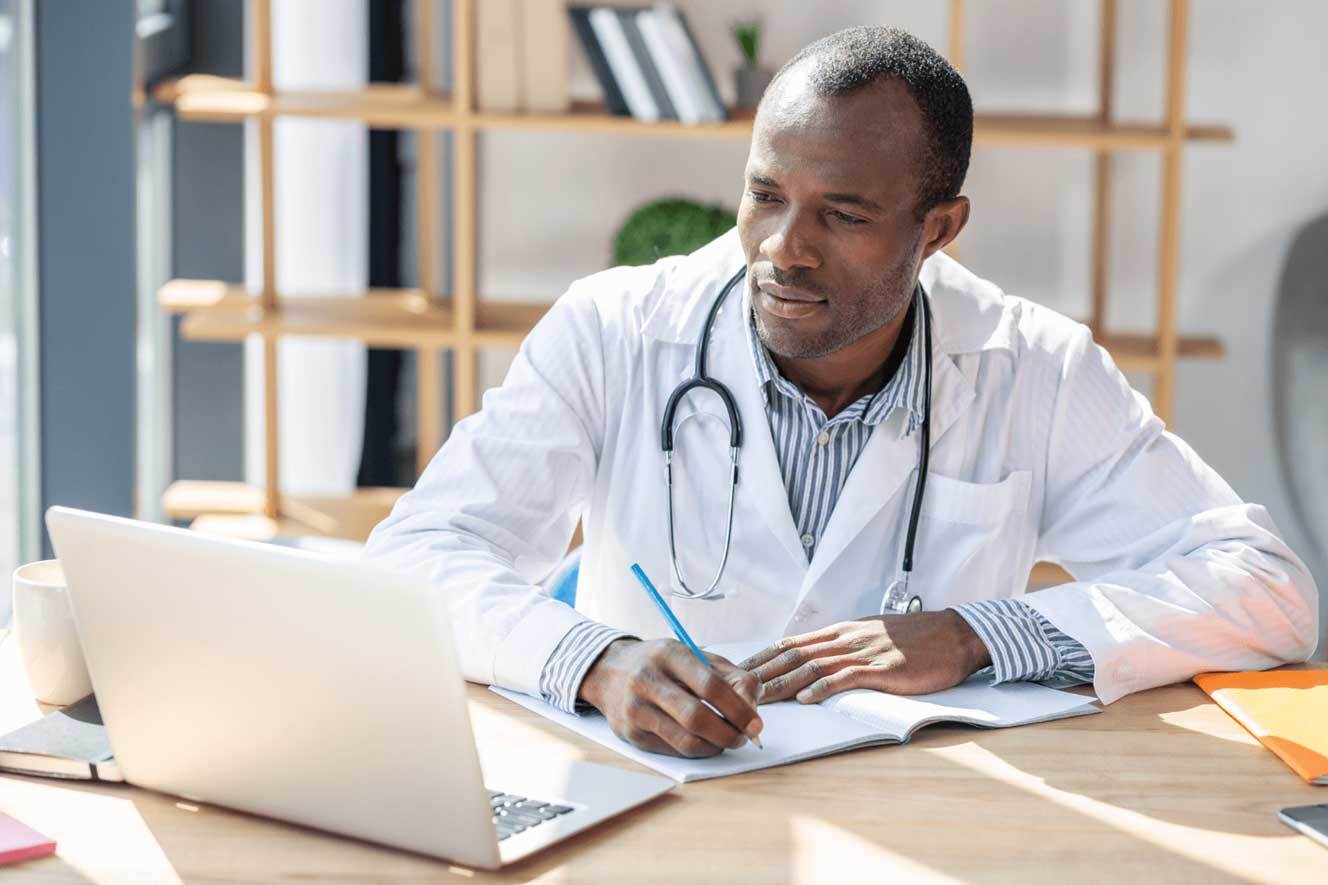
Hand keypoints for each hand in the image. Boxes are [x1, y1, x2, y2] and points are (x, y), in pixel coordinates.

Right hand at [578, 638, 762, 757]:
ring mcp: (635, 709)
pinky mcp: (630, 734)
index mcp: (669, 654)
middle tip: (744, 737)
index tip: (756, 723)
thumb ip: (730, 676)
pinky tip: (704, 742)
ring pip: (686, 741)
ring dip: (715, 746)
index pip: (710, 685)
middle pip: (697, 718)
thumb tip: (752, 708)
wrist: (608, 671)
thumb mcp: (695, 656)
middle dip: (729, 733)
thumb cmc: (661, 664)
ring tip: (727, 740)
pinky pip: (673, 750)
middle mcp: (647, 680)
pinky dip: (697, 750)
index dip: (738, 708)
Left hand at [739, 611, 990, 703]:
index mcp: (842, 631)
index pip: (792, 642)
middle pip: (794, 654)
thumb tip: (816, 660)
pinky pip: (848, 677)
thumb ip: (844, 646)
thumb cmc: (916, 639)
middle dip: (762, 672)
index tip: (738, 670)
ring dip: (782, 683)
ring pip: (813, 666)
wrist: (955, 635)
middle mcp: (846, 638)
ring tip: (758, 698)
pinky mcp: (884, 667)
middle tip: (734, 687)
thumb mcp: (872, 636)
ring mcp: (864, 652)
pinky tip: (807, 698)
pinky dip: (824, 687)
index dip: (763, 657)